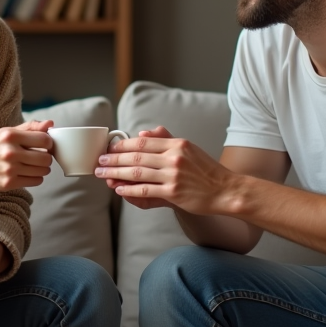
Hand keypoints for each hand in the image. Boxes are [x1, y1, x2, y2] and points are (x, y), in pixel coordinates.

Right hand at [0, 120, 53, 199]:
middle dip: (46, 157)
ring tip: (33, 165)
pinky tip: (28, 173)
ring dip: (42, 168)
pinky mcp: (9, 183)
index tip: (45, 145)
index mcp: (10, 136)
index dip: (48, 143)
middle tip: (40, 156)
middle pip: (46, 158)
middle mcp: (10, 152)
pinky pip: (36, 181)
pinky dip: (36, 177)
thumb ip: (29, 127)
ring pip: (43, 171)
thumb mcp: (6, 132)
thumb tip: (50, 124)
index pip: (44, 140)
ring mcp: (10, 170)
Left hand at [95, 126, 231, 214]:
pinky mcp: (173, 193)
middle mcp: (174, 158)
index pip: (143, 142)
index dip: (122, 145)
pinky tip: (119, 190)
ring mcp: (173, 175)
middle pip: (136, 156)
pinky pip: (145, 190)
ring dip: (116, 174)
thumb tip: (144, 133)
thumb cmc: (207, 171)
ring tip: (103, 175)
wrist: (226, 190)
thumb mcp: (189, 149)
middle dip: (113, 159)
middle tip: (99, 162)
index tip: (109, 149)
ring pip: (137, 173)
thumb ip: (166, 140)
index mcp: (177, 144)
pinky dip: (129, 190)